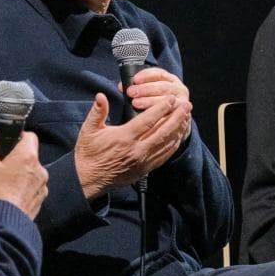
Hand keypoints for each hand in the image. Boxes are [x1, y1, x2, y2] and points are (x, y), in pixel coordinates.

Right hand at [0, 132, 48, 219]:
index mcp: (28, 157)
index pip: (30, 136)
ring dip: (22, 175)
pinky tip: (11, 195)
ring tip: (4, 184)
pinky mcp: (40, 200)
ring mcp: (42, 186)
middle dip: (17, 159)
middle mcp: (40, 169)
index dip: (18, 137)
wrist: (3, 222)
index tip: (9, 143)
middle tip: (1, 167)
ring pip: (32, 173)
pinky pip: (33, 188)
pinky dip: (24, 189)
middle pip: (30, 156)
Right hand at [74, 92, 192, 199]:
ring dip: (178, 129)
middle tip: (186, 105)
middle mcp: (137, 150)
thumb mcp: (89, 130)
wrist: (88, 179)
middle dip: (177, 117)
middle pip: (163, 131)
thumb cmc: (88, 153)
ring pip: (166, 144)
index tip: (171, 99)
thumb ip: (97, 112)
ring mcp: (142, 161)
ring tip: (187, 117)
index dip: (162, 108)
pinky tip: (178, 137)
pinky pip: (163, 156)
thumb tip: (100, 96)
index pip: (148, 120)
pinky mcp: (145, 170)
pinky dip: (173, 145)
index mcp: (124, 138)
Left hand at [123, 67, 190, 114]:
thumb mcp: (150, 92)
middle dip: (146, 89)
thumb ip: (138, 87)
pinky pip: (171, 114)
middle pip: (163, 87)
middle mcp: (178, 89)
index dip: (146, 75)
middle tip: (131, 93)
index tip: (134, 80)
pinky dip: (160, 115)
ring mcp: (182, 102)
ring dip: (150, 101)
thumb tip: (121, 87)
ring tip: (136, 104)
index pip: (159, 74)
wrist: (173, 121)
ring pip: (167, 100)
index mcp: (170, 79)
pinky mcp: (183, 116)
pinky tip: (148, 116)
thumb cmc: (157, 103)